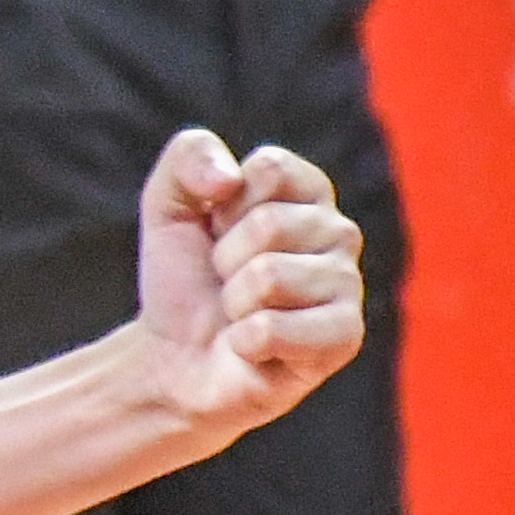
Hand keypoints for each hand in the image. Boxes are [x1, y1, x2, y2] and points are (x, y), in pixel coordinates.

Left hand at [126, 130, 362, 432]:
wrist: (174, 357)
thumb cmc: (185, 279)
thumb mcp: (167, 204)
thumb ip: (190, 157)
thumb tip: (229, 177)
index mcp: (308, 191)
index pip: (271, 170)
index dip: (224, 206)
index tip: (218, 231)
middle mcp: (338, 232)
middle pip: (270, 224)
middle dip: (226, 258)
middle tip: (227, 282)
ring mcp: (347, 286)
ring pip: (269, 277)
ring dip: (234, 302)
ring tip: (240, 313)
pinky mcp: (344, 338)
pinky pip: (273, 329)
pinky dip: (244, 341)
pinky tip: (252, 348)